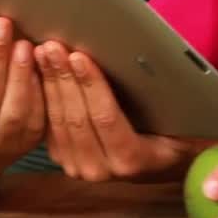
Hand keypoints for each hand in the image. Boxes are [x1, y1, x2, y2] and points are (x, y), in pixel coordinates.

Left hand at [33, 41, 206, 181]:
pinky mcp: (63, 159)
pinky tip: (38, 70)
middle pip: (76, 118)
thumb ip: (168, 103)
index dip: (90, 85)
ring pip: (58, 121)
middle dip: (63, 78)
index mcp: (131, 160)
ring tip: (43, 52)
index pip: (106, 119)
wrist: (159, 163)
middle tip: (53, 47)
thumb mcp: (179, 120)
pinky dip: (43, 95)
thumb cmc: (175, 134)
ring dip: (50, 83)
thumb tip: (154, 66)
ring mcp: (79, 167)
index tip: (79, 57)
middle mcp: (101, 170)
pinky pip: (48, 125)